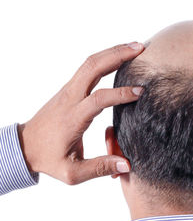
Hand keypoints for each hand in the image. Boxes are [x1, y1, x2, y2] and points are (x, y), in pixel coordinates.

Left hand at [18, 42, 143, 184]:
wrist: (25, 146)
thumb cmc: (49, 159)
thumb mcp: (72, 172)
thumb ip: (100, 168)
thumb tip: (127, 165)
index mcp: (72, 118)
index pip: (98, 99)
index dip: (120, 93)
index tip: (140, 92)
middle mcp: (70, 99)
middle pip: (92, 67)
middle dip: (117, 55)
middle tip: (140, 49)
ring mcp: (68, 91)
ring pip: (90, 63)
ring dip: (112, 52)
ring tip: (135, 48)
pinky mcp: (69, 89)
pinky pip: (88, 68)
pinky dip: (105, 58)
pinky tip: (119, 57)